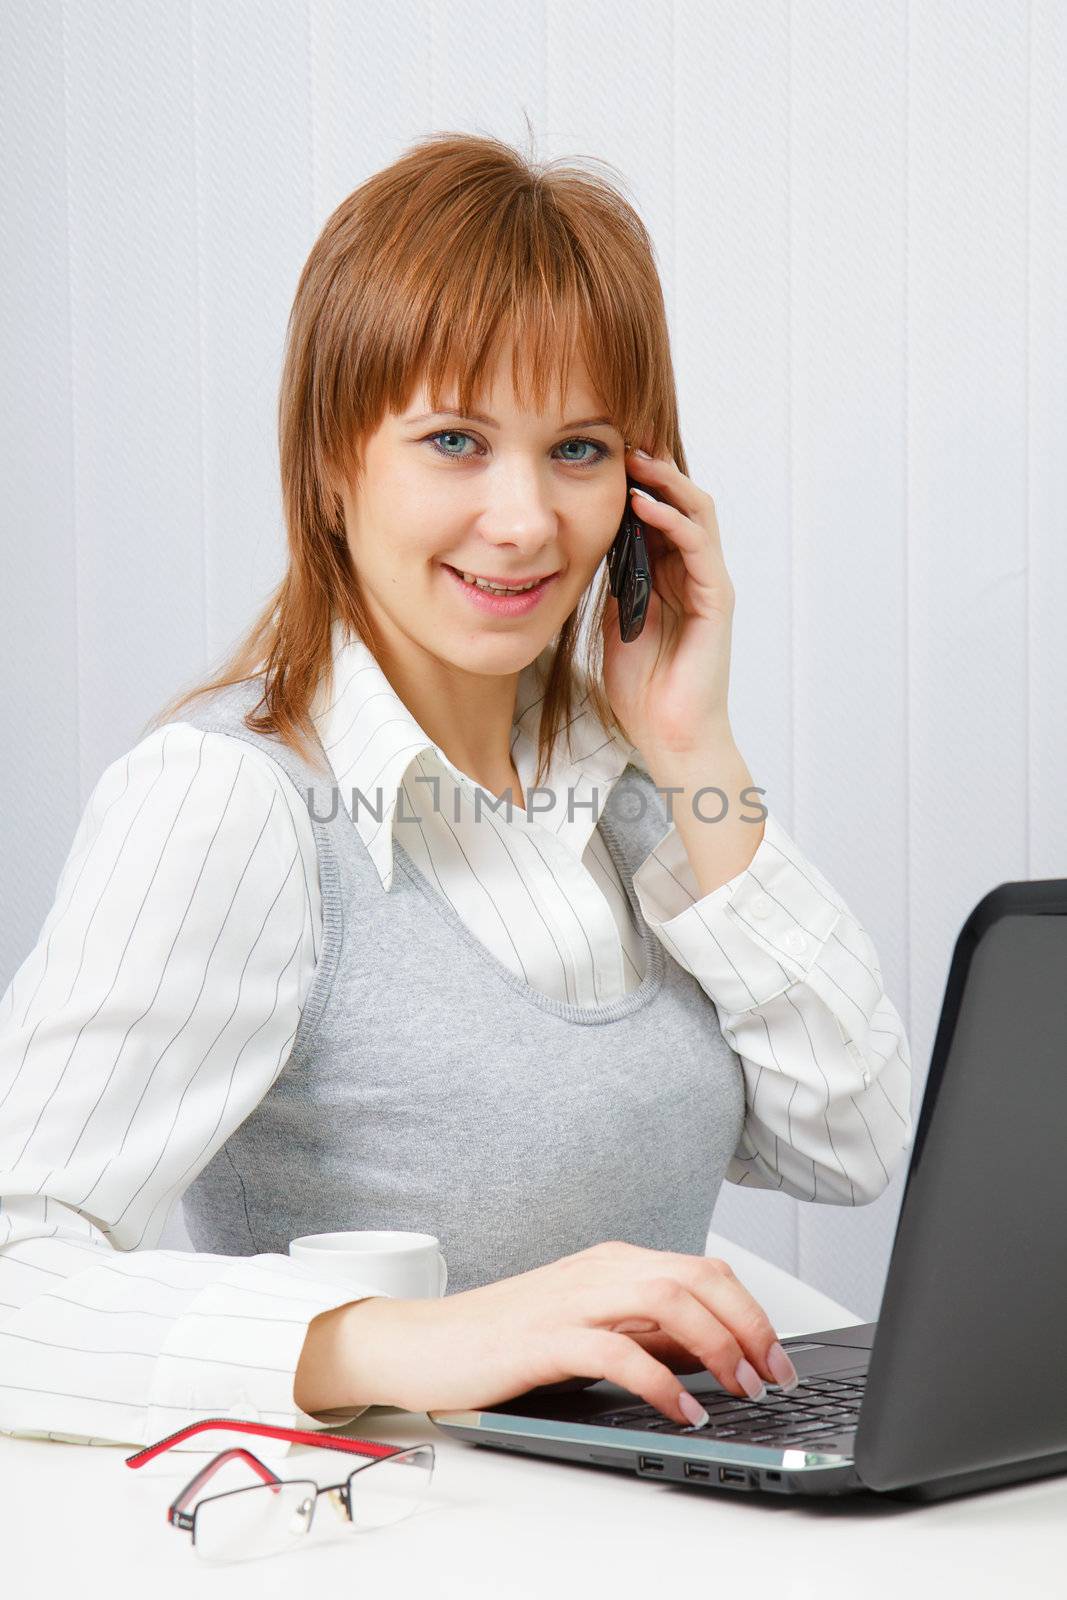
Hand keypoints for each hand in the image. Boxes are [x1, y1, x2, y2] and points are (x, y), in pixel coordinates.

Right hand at [332, 1240, 797, 1426]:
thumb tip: (710, 1355)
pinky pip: (617, 1348)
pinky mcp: (544, 1337)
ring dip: (718, 1346)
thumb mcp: (588, 1328)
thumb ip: (645, 1332)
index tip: (778, 1360)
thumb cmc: (503, 1340)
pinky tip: (684, 1409)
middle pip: (698, 1276)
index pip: (703, 1270)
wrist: (423, 1343)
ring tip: (742, 1390)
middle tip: (775, 1378)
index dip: (752, 1312)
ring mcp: (571, 1298)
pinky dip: (661, 1379)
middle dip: (750, 1326)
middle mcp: (599, 1270)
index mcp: (613, 1262)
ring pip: (668, 1298)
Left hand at [602, 448, 735, 759]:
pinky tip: (645, 504)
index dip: (637, 482)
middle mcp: (694, 574)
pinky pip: (698, 546)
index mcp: (670, 577)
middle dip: (654, 469)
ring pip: (696, 513)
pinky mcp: (717, 600)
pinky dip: (673, 520)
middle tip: (622, 441)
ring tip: (635, 458)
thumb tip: (588, 542)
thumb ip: (612, 582)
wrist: (669, 734)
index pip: (658, 513)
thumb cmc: (642, 687)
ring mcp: (709, 584)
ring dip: (666, 482)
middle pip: (681, 502)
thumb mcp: (615, 620)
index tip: (605, 455)